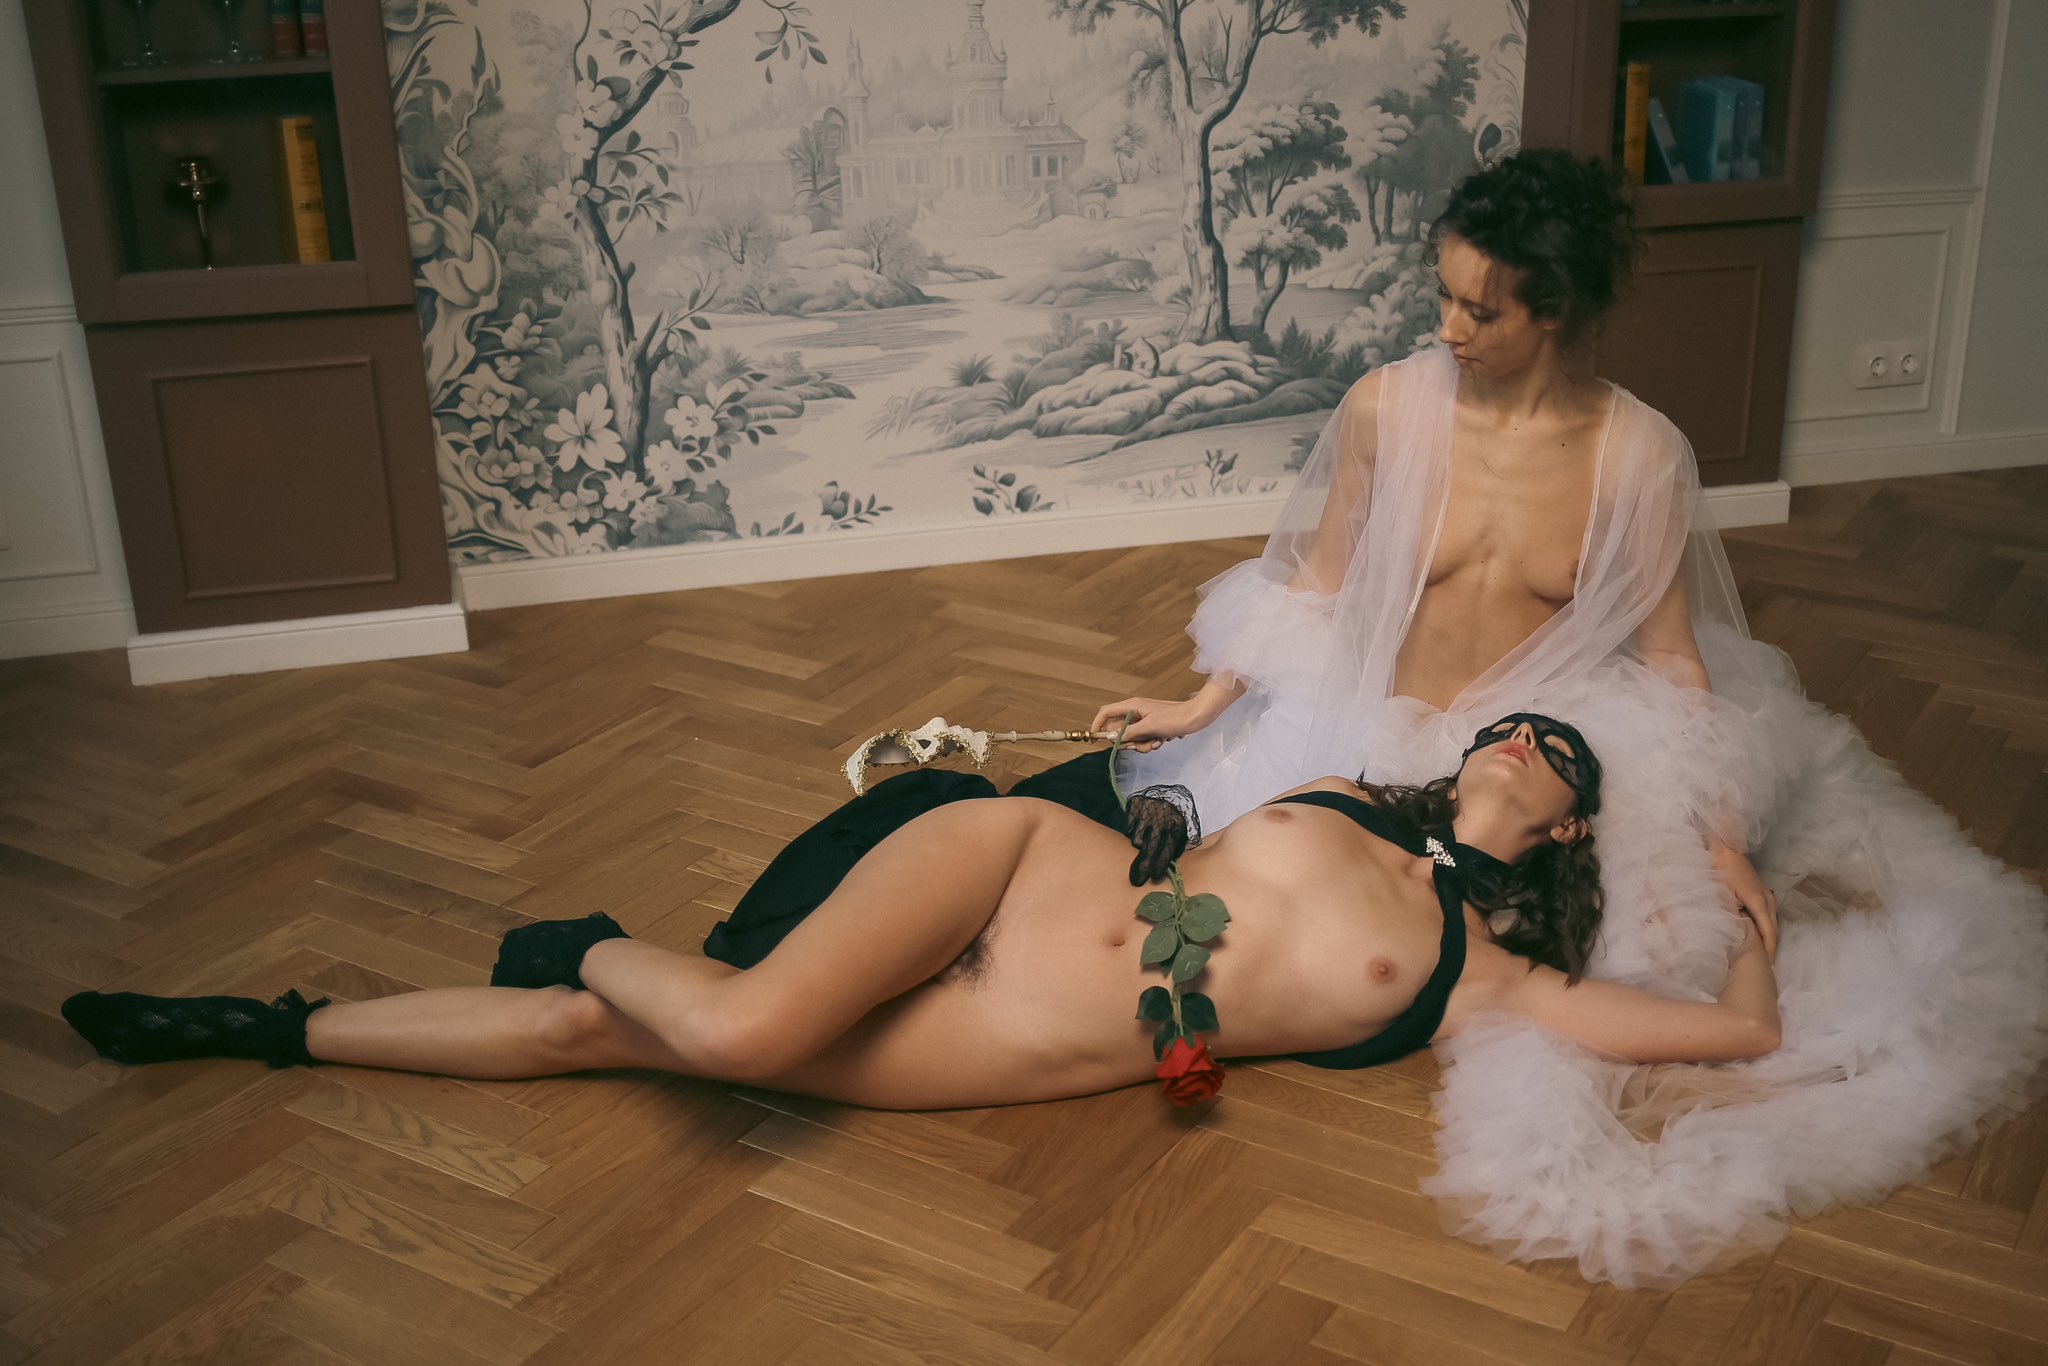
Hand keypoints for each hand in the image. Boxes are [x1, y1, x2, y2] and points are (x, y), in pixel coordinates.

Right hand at [1090, 696, 1211, 750]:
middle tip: (1140, 744)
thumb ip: (1128, 732)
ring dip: (1142, 744)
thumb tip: (1110, 737)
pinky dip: (1150, 742)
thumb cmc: (1174, 718)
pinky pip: (1142, 739)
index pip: (1105, 712)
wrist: (1196, 717)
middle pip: (1118, 730)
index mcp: (1131, 706)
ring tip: (1156, 742)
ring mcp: (1143, 719)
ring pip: (1131, 737)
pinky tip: (1162, 740)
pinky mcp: (1151, 726)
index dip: (1097, 724)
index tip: (1094, 739)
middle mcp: (1135, 711)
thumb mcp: (1149, 727)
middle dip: (1128, 741)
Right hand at [1124, 792, 1189, 884]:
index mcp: (1177, 825)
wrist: (1163, 798)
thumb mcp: (1178, 834)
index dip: (1160, 863)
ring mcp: (1149, 808)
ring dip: (1138, 844)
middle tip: (1137, 880)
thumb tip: (1167, 873)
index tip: (1153, 876)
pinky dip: (1131, 832)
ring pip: (1136, 838)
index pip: (1168, 848)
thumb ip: (1173, 850)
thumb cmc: (1170, 824)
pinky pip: (1128, 827)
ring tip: (1144, 842)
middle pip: (1150, 846)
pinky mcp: (1135, 804)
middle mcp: (1164, 816)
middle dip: (1144, 865)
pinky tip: (1138, 828)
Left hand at [1710, 839, 1777, 959]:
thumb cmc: (1720, 868)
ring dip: (1770, 939)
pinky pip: (1768, 915)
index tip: (1768, 966)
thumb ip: (1728, 912)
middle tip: (1766, 968)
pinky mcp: (1762, 893)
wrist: (1725, 846)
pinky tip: (1759, 937)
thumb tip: (1732, 931)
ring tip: (1763, 957)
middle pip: (1774, 930)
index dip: (1769, 951)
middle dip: (1771, 949)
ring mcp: (1767, 895)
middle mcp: (1767, 900)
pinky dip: (1766, 928)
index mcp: (1758, 902)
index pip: (1769, 933)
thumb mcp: (1721, 892)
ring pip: (1772, 923)